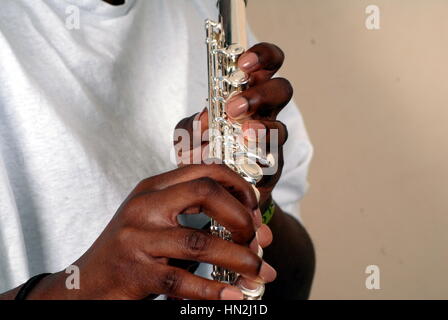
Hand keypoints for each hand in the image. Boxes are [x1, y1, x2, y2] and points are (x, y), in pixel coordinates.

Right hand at [26, 164, 274, 299]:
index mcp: (154, 187)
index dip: (238, 185)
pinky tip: (232, 296)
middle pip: (206, 193)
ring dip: (238, 258)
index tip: (255, 206)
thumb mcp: (158, 219)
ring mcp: (137, 238)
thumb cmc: (132, 248)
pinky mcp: (135, 272)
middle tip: (256, 238)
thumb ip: (198, 216)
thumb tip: (258, 230)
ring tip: (258, 271)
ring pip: (200, 242)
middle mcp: (145, 206)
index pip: (205, 170)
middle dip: (241, 216)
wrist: (86, 282)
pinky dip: (213, 291)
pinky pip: (182, 280)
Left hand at [175, 42, 291, 208]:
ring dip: (262, 129)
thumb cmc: (204, 154)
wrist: (213, 190)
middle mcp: (263, 115)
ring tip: (243, 134)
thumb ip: (191, 126)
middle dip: (262, 94)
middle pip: (282, 90)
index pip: (265, 65)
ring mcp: (270, 143)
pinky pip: (273, 161)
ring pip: (282, 128)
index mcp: (247, 95)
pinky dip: (257, 162)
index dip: (261, 57)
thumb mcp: (188, 136)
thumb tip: (204, 120)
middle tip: (235, 107)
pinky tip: (244, 160)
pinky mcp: (270, 168)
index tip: (243, 62)